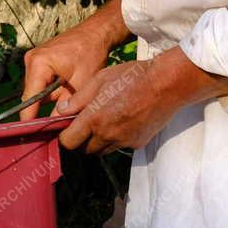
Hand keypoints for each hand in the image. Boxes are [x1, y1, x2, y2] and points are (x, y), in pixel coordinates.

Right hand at [20, 0, 129, 120]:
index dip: (30, 120)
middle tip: (58, 120)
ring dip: (49, 98)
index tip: (32, 136)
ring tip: (65, 98)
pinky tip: (64, 88)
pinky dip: (50, 90)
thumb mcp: (81, 85)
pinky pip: (40, 83)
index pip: (28, 100)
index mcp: (38, 64)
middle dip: (43, 109)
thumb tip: (54, 129)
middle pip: (31, 97)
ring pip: (36, 91)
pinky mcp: (38, 61)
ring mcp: (32, 60)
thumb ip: (65, 108)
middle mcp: (30, 61)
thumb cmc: (90, 54)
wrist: (95, 33)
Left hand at [56, 59, 177, 155]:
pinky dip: (115, 139)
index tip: (68, 126)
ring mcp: (123, 141)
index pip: (68, 142)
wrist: (165, 84)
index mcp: (94, 118)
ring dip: (97, 141)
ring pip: (101, 151)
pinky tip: (122, 121)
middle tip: (86, 123)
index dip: (65, 135)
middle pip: (84, 150)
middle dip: (81, 140)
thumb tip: (61, 111)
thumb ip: (78, 99)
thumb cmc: (131, 77)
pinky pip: (119, 146)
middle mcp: (107, 135)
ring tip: (104, 121)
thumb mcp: (99, 79)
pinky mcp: (137, 144)